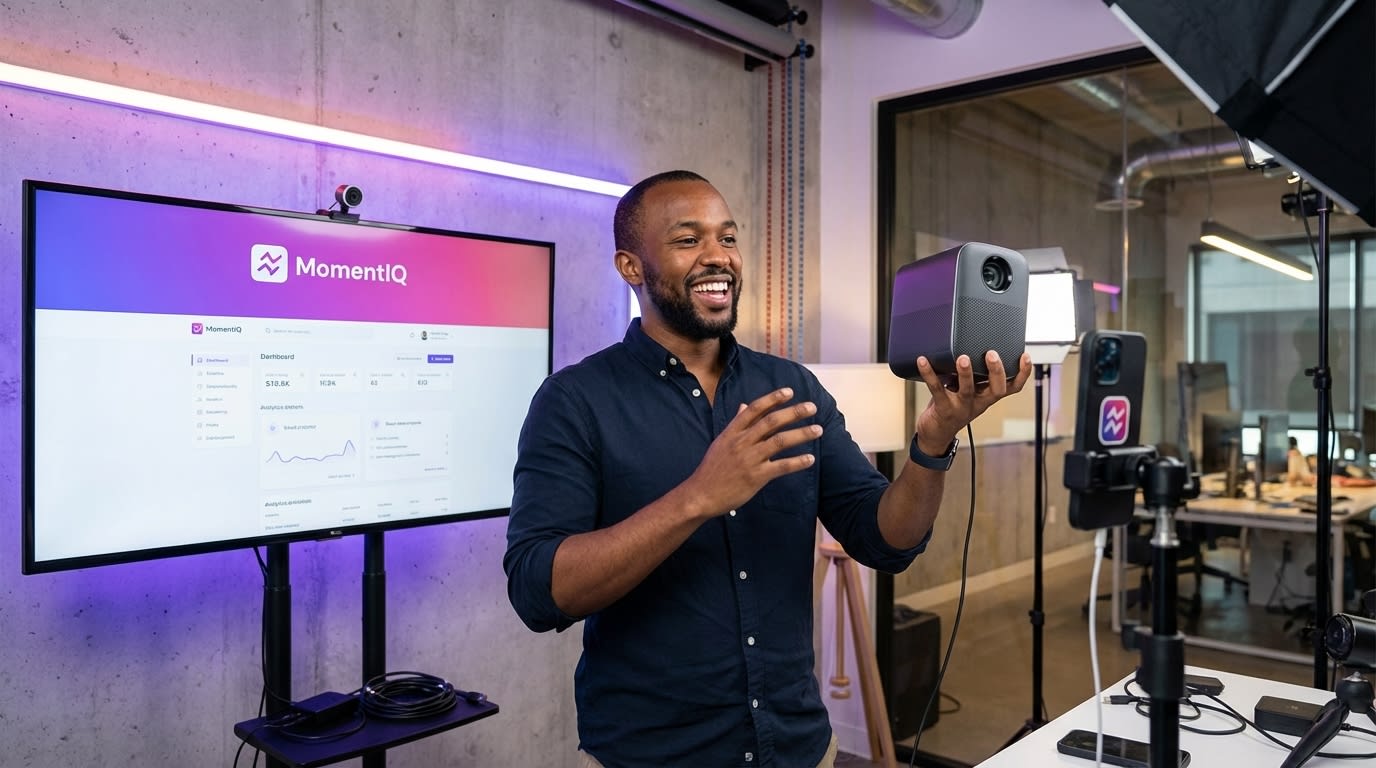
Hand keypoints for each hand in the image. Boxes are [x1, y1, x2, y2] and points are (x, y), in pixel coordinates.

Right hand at [682, 388, 820, 516]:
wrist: (701, 495)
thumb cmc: (712, 469)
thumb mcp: (721, 442)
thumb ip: (735, 424)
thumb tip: (744, 405)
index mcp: (732, 432)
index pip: (755, 409)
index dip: (773, 398)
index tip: (789, 392)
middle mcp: (742, 442)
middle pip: (771, 421)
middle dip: (793, 412)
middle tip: (812, 407)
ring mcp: (749, 459)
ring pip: (780, 441)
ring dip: (801, 434)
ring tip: (818, 430)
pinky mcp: (756, 477)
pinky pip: (781, 467)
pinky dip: (797, 462)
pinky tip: (810, 458)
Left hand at [911, 351, 1031, 454]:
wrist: (936, 434)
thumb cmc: (952, 407)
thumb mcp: (968, 391)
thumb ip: (973, 374)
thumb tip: (969, 344)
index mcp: (987, 396)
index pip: (1012, 387)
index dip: (1022, 374)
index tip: (1026, 357)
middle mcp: (978, 402)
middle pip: (996, 390)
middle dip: (996, 372)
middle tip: (992, 354)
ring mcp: (961, 407)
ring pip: (968, 390)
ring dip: (966, 373)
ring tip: (962, 358)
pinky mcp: (943, 409)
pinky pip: (937, 389)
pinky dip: (929, 374)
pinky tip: (923, 361)